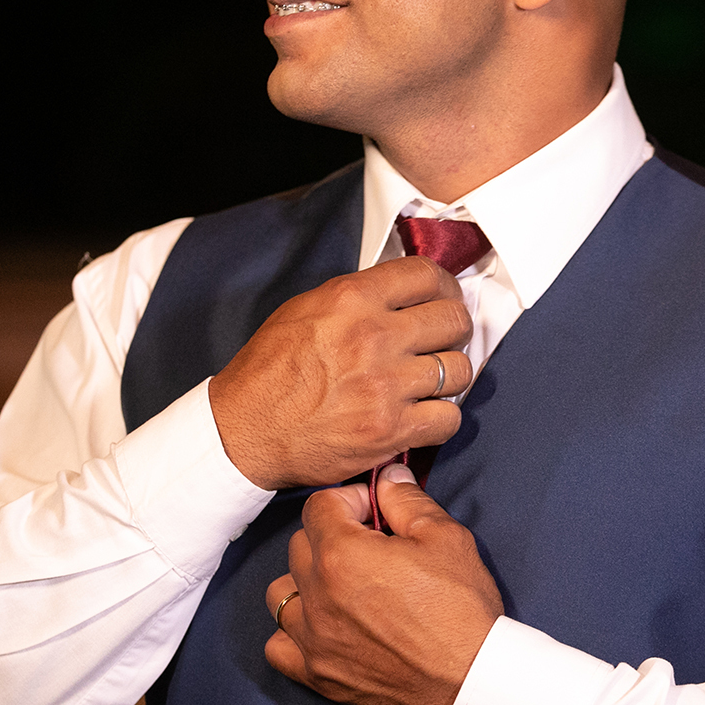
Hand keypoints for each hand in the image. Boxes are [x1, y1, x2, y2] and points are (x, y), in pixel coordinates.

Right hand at [208, 257, 472, 488]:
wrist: (245, 430)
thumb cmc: (269, 373)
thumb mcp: (305, 310)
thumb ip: (356, 298)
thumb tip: (401, 293)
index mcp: (352, 299)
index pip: (427, 274)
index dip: (445, 286)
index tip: (443, 300)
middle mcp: (374, 337)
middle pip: (453, 320)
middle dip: (453, 331)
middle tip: (440, 344)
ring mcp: (385, 386)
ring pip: (459, 371)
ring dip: (450, 378)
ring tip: (430, 384)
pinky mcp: (390, 431)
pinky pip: (449, 419)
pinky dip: (442, 420)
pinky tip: (424, 417)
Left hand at [265, 464, 503, 704]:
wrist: (473, 681)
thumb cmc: (462, 611)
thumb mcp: (445, 538)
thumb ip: (407, 501)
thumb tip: (388, 477)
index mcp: (343, 554)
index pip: (319, 506)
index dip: (349, 501)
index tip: (373, 513)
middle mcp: (317, 595)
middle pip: (299, 545)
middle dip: (330, 537)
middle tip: (369, 548)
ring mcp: (313, 639)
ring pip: (280, 593)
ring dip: (305, 582)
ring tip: (341, 588)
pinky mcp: (318, 674)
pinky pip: (278, 646)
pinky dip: (293, 633)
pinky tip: (323, 627)